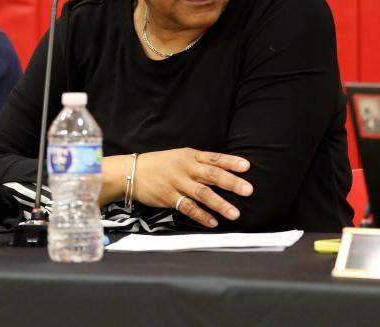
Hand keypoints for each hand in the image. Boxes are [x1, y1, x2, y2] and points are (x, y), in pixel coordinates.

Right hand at [133, 148, 252, 227]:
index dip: (230, 162)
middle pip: (211, 175)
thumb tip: (222, 172)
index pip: (214, 158)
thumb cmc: (159, 164)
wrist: (131, 172)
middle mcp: (185, 168)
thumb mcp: (178, 157)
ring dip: (220, 204)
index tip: (247, 166)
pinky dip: (201, 216)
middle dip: (231, 183)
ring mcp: (177, 183)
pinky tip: (213, 222)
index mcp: (189, 156)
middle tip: (248, 190)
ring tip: (235, 213)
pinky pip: (188, 208)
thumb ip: (198, 163)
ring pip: (202, 194)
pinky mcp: (169, 198)